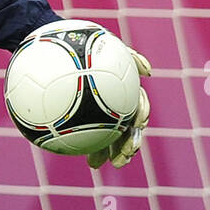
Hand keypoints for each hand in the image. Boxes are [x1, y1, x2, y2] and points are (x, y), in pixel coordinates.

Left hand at [87, 46, 151, 169]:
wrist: (61, 50)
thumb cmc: (85, 46)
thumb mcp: (105, 45)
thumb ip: (129, 57)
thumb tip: (149, 72)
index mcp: (124, 90)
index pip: (138, 106)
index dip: (141, 116)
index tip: (138, 125)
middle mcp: (117, 105)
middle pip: (128, 129)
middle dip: (128, 145)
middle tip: (121, 158)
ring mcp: (103, 115)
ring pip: (111, 138)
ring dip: (111, 153)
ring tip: (98, 164)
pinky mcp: (88, 122)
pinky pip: (91, 139)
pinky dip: (92, 150)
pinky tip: (88, 162)